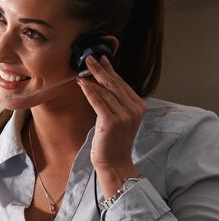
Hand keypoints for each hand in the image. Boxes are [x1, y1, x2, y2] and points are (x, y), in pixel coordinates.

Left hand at [77, 55, 145, 195]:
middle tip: (89, 57)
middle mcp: (134, 109)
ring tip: (82, 70)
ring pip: (105, 92)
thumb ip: (115, 102)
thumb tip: (101, 82)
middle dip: (100, 69)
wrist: (114, 162)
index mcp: (139, 106)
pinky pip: (98, 102)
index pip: (122, 83)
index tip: (101, 58)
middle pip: (114, 84)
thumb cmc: (113, 141)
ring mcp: (124, 115)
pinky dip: (89, 91)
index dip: (110, 70)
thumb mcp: (119, 118)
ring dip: (92, 79)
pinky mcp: (111, 122)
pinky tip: (82, 83)